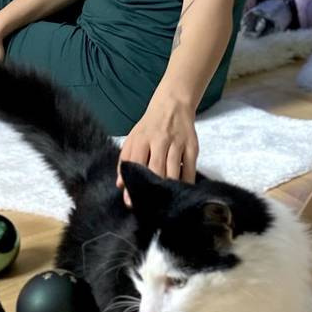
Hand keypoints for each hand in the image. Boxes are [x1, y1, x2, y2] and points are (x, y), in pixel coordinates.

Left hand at [117, 93, 197, 207]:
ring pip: (173, 171)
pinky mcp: (192, 146)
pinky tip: (182, 192)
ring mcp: (177, 143)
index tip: (131, 202)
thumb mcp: (133, 138)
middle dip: (153, 190)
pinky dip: (186, 182)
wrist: (173, 104)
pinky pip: (190, 169)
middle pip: (156, 169)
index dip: (133, 185)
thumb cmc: (150, 126)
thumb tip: (120, 184)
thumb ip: (125, 160)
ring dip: (169, 188)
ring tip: (165, 203)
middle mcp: (159, 140)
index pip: (136, 164)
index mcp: (141, 139)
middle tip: (150, 207)